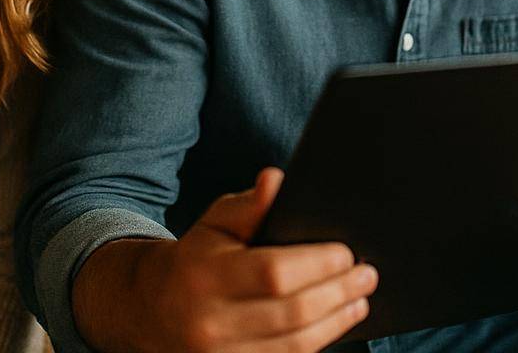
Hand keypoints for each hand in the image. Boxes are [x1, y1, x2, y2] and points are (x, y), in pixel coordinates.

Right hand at [73, 168, 377, 351]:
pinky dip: (317, 343)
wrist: (150, 311)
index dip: (317, 264)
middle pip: (292, 312)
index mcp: (204, 276)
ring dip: (336, 321)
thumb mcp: (213, 224)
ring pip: (295, 345)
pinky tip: (335, 322)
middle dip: (338, 292)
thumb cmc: (194, 260)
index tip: (347, 252)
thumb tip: (277, 180)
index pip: (273, 273)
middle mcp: (210, 322)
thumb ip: (249, 205)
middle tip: (367, 275)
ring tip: (360, 299)